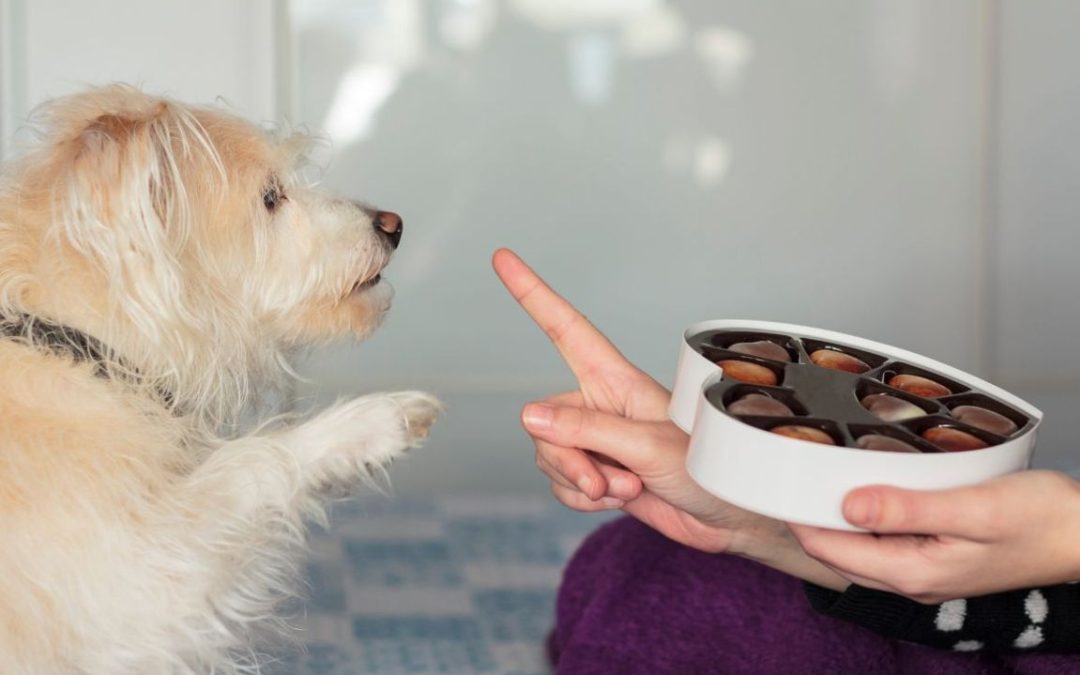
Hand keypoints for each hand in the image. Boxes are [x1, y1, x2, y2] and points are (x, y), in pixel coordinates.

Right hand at [492, 249, 847, 588]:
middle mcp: (600, 405)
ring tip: (626, 488)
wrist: (728, 519)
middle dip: (567, 458)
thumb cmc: (707, 469)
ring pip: (549, 456)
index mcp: (616, 380)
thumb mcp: (647, 447)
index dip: (533, 294)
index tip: (503, 259)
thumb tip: (528, 416)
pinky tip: (617, 501)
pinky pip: (560, 484)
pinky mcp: (596, 473)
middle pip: (544, 421)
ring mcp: (596, 441)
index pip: (565, 329)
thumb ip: (586, 431)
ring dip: (580, 483)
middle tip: (605, 481)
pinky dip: (582, 500)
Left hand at [788, 470, 1079, 602]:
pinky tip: (862, 490)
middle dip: (809, 518)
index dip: (799, 516)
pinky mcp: (935, 557)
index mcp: (915, 572)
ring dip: (834, 518)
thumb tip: (848, 506)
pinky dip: (864, 519)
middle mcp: (912, 579)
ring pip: (859, 548)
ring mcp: (924, 571)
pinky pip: (883, 542)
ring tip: (813, 477)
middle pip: (838, 552)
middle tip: (787, 473)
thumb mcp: (974, 509)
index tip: (777, 481)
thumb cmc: (1042, 519)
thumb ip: (909, 510)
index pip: (831, 549)